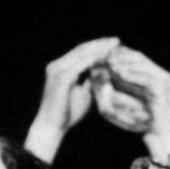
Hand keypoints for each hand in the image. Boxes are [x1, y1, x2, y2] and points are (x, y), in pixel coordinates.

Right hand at [24, 37, 119, 163]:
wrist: (52, 128)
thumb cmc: (67, 113)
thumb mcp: (83, 94)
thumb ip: (91, 82)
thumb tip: (104, 74)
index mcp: (60, 68)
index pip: (80, 52)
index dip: (97, 46)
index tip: (114, 45)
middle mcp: (57, 65)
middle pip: (81, 49)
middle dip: (100, 44)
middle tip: (117, 41)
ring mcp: (57, 71)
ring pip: (81, 54)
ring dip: (99, 49)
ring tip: (114, 47)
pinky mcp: (61, 79)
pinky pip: (80, 65)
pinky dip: (93, 61)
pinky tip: (106, 59)